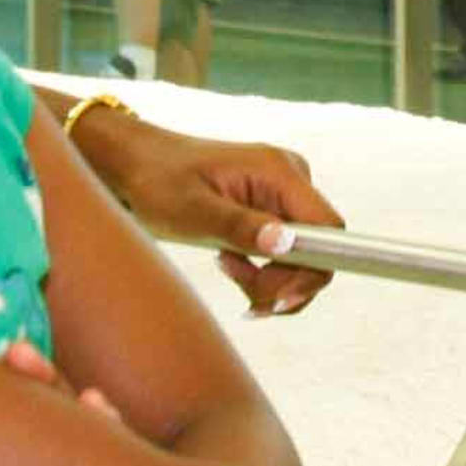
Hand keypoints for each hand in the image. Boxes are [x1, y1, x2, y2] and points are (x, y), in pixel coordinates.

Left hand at [66, 106, 346, 316]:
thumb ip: (241, 227)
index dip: (312, 271)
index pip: (328, 231)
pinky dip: (263, 270)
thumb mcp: (194, 212)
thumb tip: (286, 244)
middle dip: (283, 282)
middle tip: (244, 296)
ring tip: (228, 270)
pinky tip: (230, 263)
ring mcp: (282, 190)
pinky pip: (285, 248)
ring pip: (302, 254)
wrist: (138, 165)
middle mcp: (290, 177)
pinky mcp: (271, 204)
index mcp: (279, 172)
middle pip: (318, 248)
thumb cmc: (159, 183)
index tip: (274, 300)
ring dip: (270, 279)